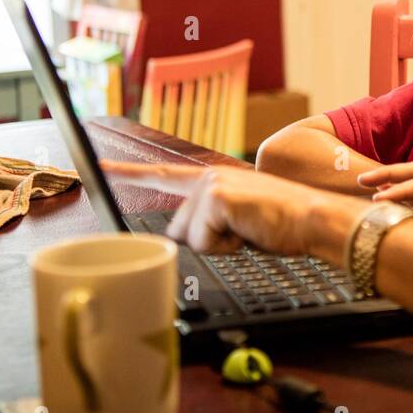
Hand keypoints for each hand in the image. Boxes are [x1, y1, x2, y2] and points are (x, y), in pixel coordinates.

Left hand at [101, 161, 314, 255]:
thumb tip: (189, 236)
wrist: (313, 219)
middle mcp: (208, 176)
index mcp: (213, 179)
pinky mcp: (217, 197)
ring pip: (189, 237)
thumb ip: (211, 221)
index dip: (128, 172)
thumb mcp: (240, 220)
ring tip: (249, 231)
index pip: (163, 175)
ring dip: (219, 245)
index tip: (99, 167)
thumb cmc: (284, 224)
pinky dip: (226, 246)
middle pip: (179, 228)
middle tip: (243, 233)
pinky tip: (248, 232)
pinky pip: (204, 241)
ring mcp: (211, 184)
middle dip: (207, 241)